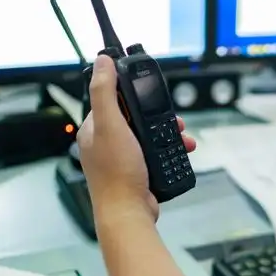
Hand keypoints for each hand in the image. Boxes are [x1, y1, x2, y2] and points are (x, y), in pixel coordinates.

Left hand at [77, 55, 196, 221]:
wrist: (129, 213)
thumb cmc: (117, 173)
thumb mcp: (111, 125)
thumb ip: (105, 91)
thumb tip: (102, 62)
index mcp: (94, 130)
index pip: (110, 99)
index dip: (131, 94)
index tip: (148, 92)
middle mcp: (105, 144)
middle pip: (134, 117)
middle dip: (157, 116)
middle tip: (172, 118)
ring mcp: (122, 159)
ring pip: (149, 136)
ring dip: (168, 133)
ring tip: (182, 135)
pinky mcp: (138, 172)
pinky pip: (157, 153)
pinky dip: (171, 150)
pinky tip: (180, 151)